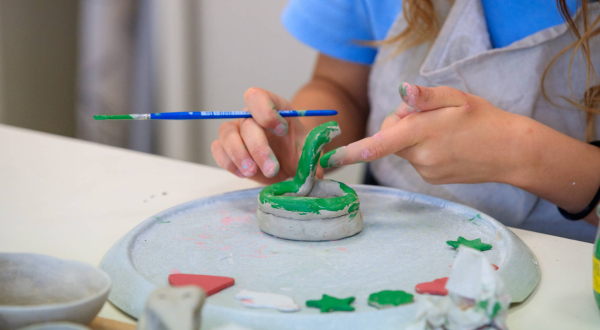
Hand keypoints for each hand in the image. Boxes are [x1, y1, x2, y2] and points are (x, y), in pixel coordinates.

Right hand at [212, 87, 319, 183]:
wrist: (289, 167)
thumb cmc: (298, 153)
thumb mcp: (309, 152)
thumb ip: (311, 157)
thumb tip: (315, 174)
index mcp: (273, 108)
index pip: (257, 97)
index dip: (266, 112)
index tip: (282, 131)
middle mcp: (252, 117)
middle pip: (245, 123)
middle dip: (258, 148)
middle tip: (272, 169)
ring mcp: (237, 132)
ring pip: (226, 135)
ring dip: (239, 155)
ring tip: (253, 172)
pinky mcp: (227, 149)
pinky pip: (218, 150)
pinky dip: (229, 163)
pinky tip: (245, 174)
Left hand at [320, 82, 526, 184]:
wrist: (511, 152)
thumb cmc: (484, 119)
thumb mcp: (457, 98)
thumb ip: (425, 97)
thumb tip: (401, 93)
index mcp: (422, 133)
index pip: (379, 144)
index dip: (352, 152)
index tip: (331, 159)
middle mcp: (421, 156)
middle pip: (390, 138)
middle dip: (399, 124)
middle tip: (426, 114)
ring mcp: (426, 171)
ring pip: (403, 149)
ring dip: (412, 137)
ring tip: (442, 130)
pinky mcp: (431, 178)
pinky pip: (415, 160)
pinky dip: (422, 150)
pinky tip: (446, 144)